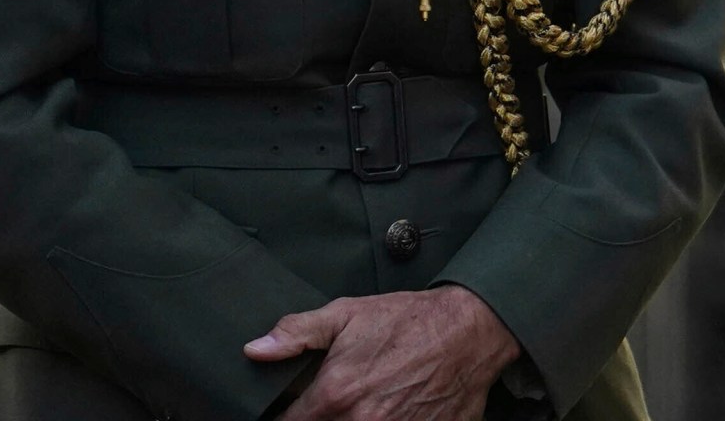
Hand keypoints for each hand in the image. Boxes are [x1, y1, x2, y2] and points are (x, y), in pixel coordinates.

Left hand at [245, 284, 522, 420]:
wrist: (470, 330)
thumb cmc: (408, 321)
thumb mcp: (347, 314)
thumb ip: (296, 333)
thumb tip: (254, 350)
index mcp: (335, 396)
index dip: (284, 419)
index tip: (292, 411)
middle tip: (335, 405)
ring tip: (362, 407)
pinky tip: (390, 413)